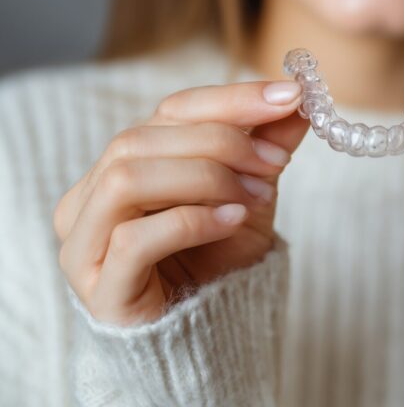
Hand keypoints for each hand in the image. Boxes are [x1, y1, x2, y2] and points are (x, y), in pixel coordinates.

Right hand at [53, 80, 307, 324]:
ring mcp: (84, 243)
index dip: (232, 98)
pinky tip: (232, 222)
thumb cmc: (222, 252)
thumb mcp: (252, 188)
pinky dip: (191, 220)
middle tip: (277, 160)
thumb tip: (298, 97)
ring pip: (128, 178)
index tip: (290, 95)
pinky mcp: (97, 289)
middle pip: (143, 138)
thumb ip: (268, 142)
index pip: (172, 109)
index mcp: (127, 161)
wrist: (213, 329)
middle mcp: (91, 194)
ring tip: (256, 197)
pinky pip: (133, 239)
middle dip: (222, 141)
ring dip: (205, 178)